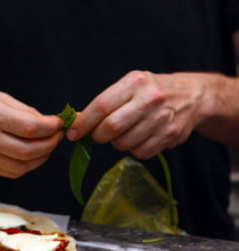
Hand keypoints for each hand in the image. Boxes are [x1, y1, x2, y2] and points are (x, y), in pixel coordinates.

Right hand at [0, 80, 63, 177]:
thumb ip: (22, 110)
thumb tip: (45, 122)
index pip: (29, 128)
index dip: (50, 127)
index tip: (58, 123)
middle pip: (27, 151)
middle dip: (49, 145)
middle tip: (57, 136)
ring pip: (20, 167)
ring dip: (40, 159)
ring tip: (46, 146)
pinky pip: (9, 172)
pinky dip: (26, 167)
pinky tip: (31, 156)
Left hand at [66, 70, 208, 158]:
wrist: (192, 96)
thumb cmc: (150, 91)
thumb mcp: (128, 87)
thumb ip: (104, 104)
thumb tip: (75, 122)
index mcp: (134, 83)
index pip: (101, 106)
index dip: (83, 123)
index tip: (72, 133)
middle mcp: (150, 99)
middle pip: (111, 128)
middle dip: (99, 136)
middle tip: (99, 134)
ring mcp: (162, 118)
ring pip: (124, 143)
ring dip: (117, 143)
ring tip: (126, 131)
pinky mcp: (170, 135)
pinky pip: (140, 152)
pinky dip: (134, 149)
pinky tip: (141, 137)